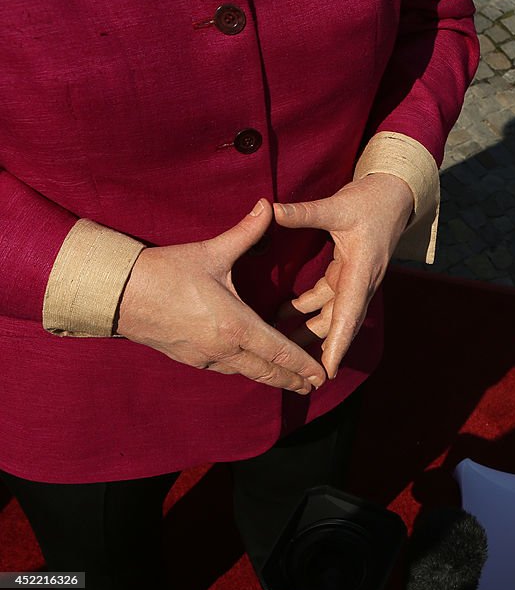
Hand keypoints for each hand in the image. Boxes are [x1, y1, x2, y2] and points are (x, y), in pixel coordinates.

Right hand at [116, 199, 326, 393]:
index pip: (280, 352)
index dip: (303, 365)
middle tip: (314, 385)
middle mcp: (224, 348)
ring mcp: (206, 357)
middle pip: (267, 371)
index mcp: (236, 325)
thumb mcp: (211, 252)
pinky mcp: (190, 359)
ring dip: (271, 377)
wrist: (118, 295)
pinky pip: (226, 369)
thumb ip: (246, 232)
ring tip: (291, 381)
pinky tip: (252, 367)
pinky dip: (246, 370)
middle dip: (293, 379)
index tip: (322, 375)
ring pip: (247, 373)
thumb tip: (268, 205)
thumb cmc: (165, 272)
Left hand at [274, 173, 413, 377]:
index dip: (338, 344)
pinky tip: (284, 314)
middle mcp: (360, 281)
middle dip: (322, 349)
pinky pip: (326, 299)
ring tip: (281, 345)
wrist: (394, 194)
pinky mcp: (347, 273)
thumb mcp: (338, 205)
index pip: (349, 314)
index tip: (329, 370)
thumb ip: (305, 212)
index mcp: (361, 270)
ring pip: (331, 314)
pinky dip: (307, 308)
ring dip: (309, 329)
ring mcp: (354, 279)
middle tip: (300, 374)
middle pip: (340, 323)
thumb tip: (272, 209)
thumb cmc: (371, 201)